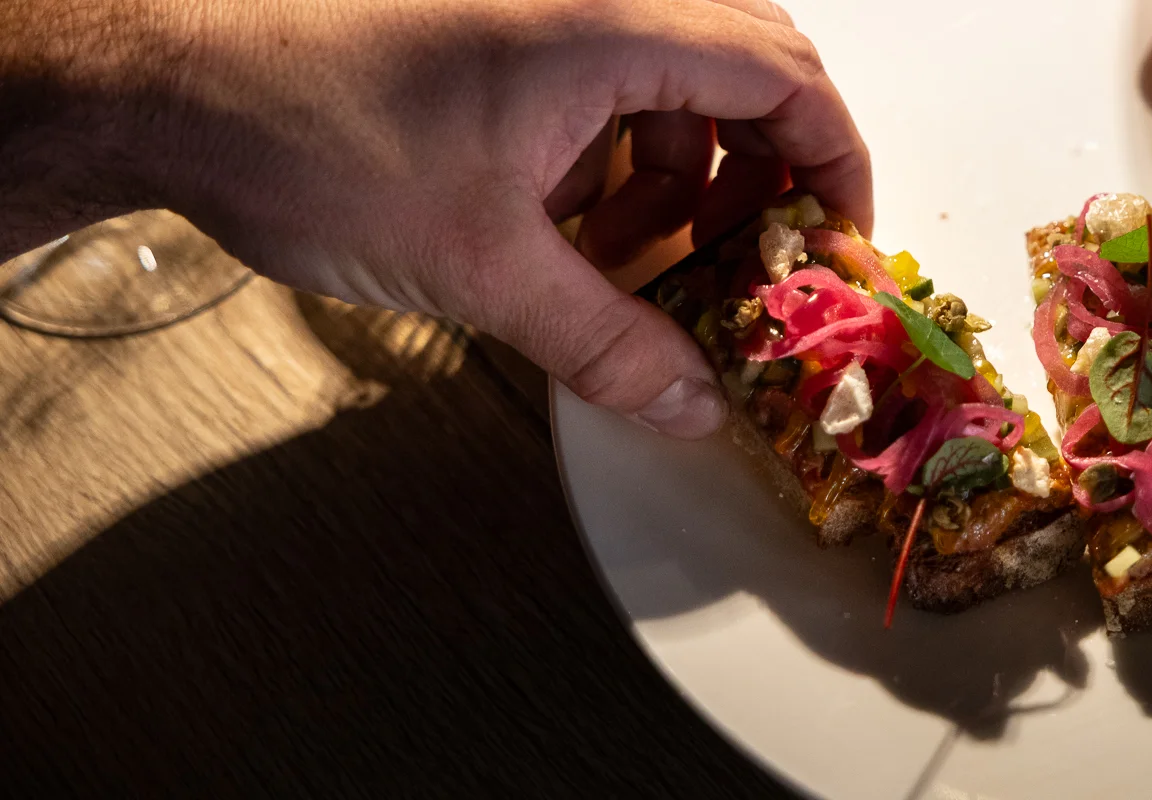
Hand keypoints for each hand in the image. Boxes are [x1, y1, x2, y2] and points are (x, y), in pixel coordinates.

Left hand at [0, 0, 868, 439]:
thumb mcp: (480, 262)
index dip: (835, 163)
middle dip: (762, 175)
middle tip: (757, 260)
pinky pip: (600, 86)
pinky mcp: (497, 31)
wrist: (162, 77)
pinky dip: (612, 161)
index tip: (840, 242)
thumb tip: (690, 401)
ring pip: (669, 82)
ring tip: (640, 264)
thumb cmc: (304, 128)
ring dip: (679, 177)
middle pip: (742, 70)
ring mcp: (542, 9)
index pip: (786, 75)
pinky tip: (571, 234)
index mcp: (609, 24)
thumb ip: (607, 341)